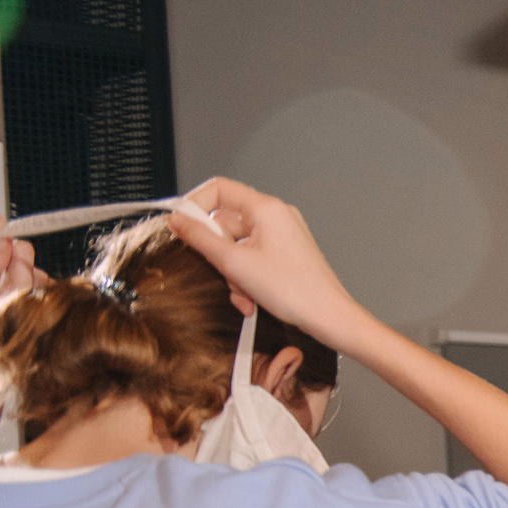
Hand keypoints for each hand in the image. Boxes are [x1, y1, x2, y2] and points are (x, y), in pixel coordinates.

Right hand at [167, 179, 371, 351]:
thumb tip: (177, 220)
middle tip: (224, 273)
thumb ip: (200, 238)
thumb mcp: (234, 263)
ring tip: (244, 295)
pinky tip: (252, 300)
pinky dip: (246, 279)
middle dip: (219, 254)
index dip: (194, 205)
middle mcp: (276, 217)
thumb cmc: (296, 292)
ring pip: (236, 247)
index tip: (181, 226)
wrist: (329, 318)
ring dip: (233, 274)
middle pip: (225, 223)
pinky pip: (252, 259)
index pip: (218, 188)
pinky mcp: (284, 255)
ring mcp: (282, 236)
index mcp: (266, 208)